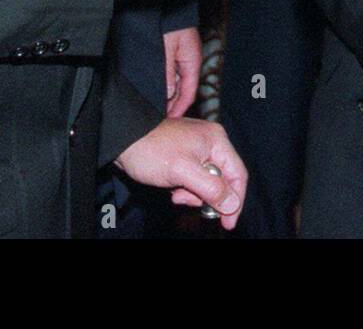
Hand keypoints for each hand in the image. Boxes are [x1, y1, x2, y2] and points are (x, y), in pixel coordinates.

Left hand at [115, 117, 246, 229]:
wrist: (124, 140)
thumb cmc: (152, 150)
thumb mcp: (183, 172)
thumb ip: (211, 188)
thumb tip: (232, 204)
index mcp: (217, 141)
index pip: (237, 174)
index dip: (235, 200)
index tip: (228, 222)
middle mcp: (211, 144)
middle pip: (222, 180)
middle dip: (206, 197)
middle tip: (189, 202)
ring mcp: (198, 150)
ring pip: (207, 183)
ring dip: (193, 194)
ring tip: (176, 193)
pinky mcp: (186, 158)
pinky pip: (195, 180)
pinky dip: (185, 189)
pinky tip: (172, 188)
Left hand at [163, 27, 201, 117]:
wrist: (164, 1)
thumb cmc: (166, 22)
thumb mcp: (165, 49)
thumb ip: (167, 73)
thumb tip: (169, 95)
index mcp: (192, 60)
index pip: (189, 91)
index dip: (180, 108)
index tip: (170, 121)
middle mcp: (188, 59)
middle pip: (183, 88)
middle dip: (173, 103)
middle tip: (160, 118)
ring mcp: (181, 54)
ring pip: (176, 80)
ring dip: (168, 93)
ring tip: (156, 106)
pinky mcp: (173, 50)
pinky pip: (171, 71)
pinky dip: (165, 82)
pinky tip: (156, 88)